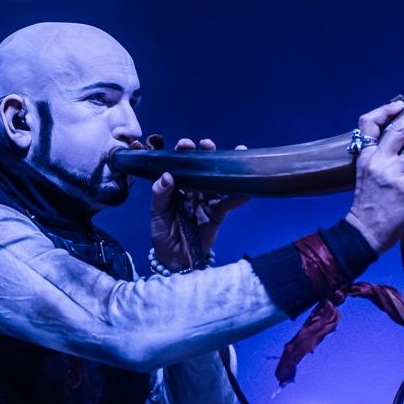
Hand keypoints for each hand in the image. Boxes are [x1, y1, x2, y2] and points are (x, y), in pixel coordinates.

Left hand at [150, 138, 248, 270]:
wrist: (175, 259)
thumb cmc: (163, 234)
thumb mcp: (157, 214)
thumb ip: (160, 195)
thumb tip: (167, 176)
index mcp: (176, 186)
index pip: (180, 165)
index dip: (184, 152)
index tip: (187, 144)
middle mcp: (193, 189)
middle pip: (202, 167)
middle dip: (206, 153)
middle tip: (207, 144)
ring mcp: (207, 200)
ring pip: (218, 180)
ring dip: (227, 167)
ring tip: (237, 152)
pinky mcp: (219, 213)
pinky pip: (230, 202)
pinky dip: (239, 195)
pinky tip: (247, 186)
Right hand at [346, 94, 403, 252]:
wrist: (363, 232)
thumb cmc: (367, 206)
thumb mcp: (366, 176)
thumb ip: (381, 160)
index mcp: (365, 157)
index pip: (368, 124)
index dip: (384, 111)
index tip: (400, 105)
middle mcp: (378, 161)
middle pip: (399, 129)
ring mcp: (392, 174)